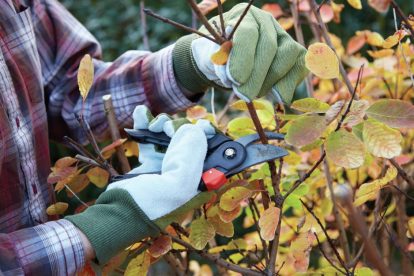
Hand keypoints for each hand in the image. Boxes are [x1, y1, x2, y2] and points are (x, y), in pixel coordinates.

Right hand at [67, 106, 214, 263]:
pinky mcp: (149, 164)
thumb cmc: (151, 206)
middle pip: (189, 140)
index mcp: (198, 182)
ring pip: (170, 137)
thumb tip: (193, 129)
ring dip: (161, 124)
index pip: (211, 153)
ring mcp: (166, 168)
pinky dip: (145, 124)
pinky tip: (141, 114)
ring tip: (153, 124)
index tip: (201, 124)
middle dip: (180, 127)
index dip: (207, 136)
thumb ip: (190, 156)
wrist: (118, 214)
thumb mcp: (178, 186)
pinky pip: (150, 140)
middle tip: (168, 128)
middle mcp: (185, 173)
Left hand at [173, 3, 308, 103]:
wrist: (229, 62)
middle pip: (269, 46)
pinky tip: (278, 97)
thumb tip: (233, 77)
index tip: (235, 80)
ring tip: (254, 94)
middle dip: (256, 76)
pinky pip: (300, 66)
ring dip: (271, 81)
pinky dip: (289, 83)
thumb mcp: (212, 58)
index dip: (242, 57)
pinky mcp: (296, 52)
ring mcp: (283, 36)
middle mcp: (266, 22)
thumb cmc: (220, 57)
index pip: (247, 33)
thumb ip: (220, 64)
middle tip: (244, 95)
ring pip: (288, 55)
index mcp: (242, 17)